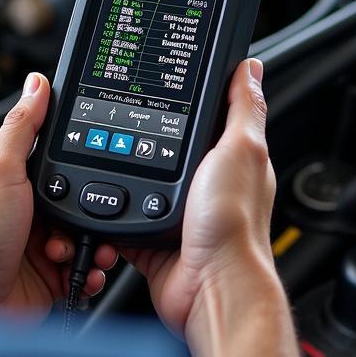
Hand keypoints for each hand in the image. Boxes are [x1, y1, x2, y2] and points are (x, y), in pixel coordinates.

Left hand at [0, 73, 117, 319]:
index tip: (101, 161)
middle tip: (87, 216)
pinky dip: (93, 270)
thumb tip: (37, 83)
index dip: (81, 159)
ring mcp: (40, 241)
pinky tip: (85, 270)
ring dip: (94, 242)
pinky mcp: (51, 274)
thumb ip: (23, 126)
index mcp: (14, 176)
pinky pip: (87, 266)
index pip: (59, 155)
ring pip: (89, 233)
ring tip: (75, 248)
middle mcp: (28, 207)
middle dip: (94, 209)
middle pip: (81, 196)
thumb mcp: (1, 168)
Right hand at [122, 59, 279, 338]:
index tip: (168, 81)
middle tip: (125, 118)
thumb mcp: (241, 149)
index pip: (211, 116)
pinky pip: (124, 215)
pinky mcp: (153, 237)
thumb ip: (243, 108)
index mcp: (231, 159)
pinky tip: (105, 199)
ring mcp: (178, 212)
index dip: (191, 98)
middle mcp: (206, 185)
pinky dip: (111, 210)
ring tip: (110, 157)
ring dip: (126, 174)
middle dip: (146, 136)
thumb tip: (250, 68)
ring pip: (141, 179)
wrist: (211, 288)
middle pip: (167, 145)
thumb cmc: (233, 226)